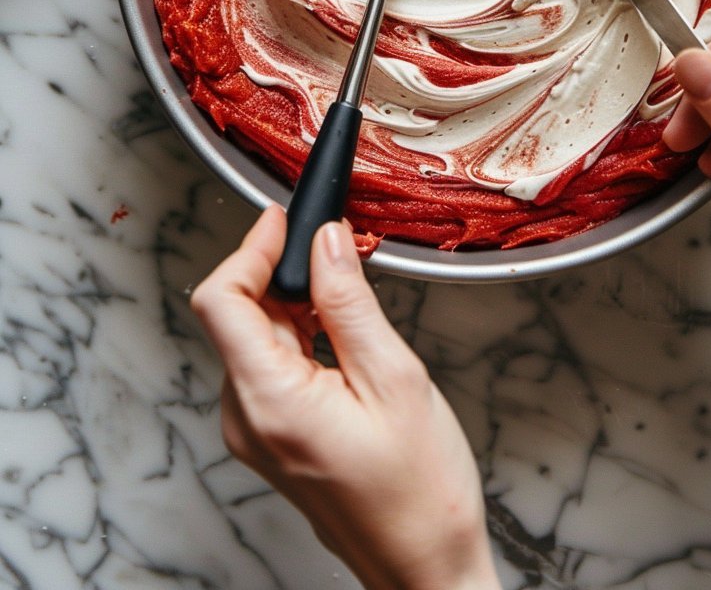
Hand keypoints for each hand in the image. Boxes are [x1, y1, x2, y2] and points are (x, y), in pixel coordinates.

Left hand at [191, 208, 500, 589]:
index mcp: (269, 402)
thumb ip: (348, 301)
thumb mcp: (393, 377)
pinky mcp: (273, 438)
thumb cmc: (421, 490)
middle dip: (282, 268)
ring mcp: (257, 432)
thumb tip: (323, 240)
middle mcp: (248, 419)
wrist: (426, 567)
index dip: (250, 248)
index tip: (286, 219)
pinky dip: (301, 333)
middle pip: (238, 314)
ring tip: (349, 283)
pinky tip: (343, 328)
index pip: (221, 300)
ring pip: (256, 337)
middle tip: (336, 242)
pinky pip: (271, 366)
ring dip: (295, 299)